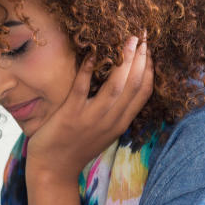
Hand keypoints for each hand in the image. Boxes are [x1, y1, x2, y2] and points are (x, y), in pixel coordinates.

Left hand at [25, 36, 152, 182]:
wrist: (53, 170)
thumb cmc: (77, 147)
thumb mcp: (103, 130)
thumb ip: (114, 110)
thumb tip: (121, 82)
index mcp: (121, 122)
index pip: (144, 91)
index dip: (150, 68)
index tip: (151, 48)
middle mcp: (111, 120)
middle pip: (134, 85)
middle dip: (142, 58)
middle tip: (144, 35)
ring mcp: (91, 118)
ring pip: (115, 87)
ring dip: (124, 61)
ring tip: (128, 40)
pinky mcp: (70, 116)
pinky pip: (81, 89)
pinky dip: (88, 71)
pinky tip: (93, 54)